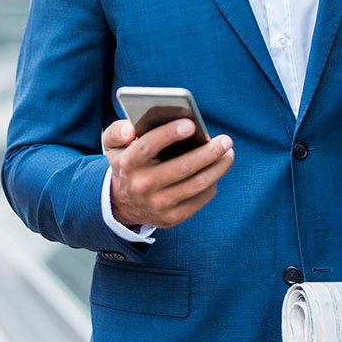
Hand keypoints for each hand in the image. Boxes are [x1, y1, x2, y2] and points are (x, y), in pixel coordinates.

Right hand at [101, 119, 233, 228]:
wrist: (124, 203)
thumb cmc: (127, 163)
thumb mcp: (113, 146)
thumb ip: (117, 130)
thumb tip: (131, 129)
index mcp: (128, 163)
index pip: (147, 146)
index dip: (169, 134)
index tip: (191, 123)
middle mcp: (142, 186)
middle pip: (181, 168)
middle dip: (208, 152)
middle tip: (225, 140)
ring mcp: (158, 205)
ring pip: (196, 184)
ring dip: (217, 167)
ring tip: (228, 153)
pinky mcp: (173, 217)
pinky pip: (200, 198)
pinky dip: (213, 182)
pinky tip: (218, 169)